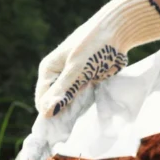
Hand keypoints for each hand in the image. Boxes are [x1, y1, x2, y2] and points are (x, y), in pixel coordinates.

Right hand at [34, 0, 159, 117]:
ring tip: (81, 118)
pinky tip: (88, 112)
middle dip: (61, 114)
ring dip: (73, 111)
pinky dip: (84, 105)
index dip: (49, 113)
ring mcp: (72, 79)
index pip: (42, 99)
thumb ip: (63, 91)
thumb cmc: (94, 46)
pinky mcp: (86, 81)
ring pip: (68, 102)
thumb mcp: (77, 69)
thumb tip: (46, 113)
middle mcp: (57, 75)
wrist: (118, 31)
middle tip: (72, 127)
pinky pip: (81, 98)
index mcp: (49, 70)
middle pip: (54, 102)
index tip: (60, 128)